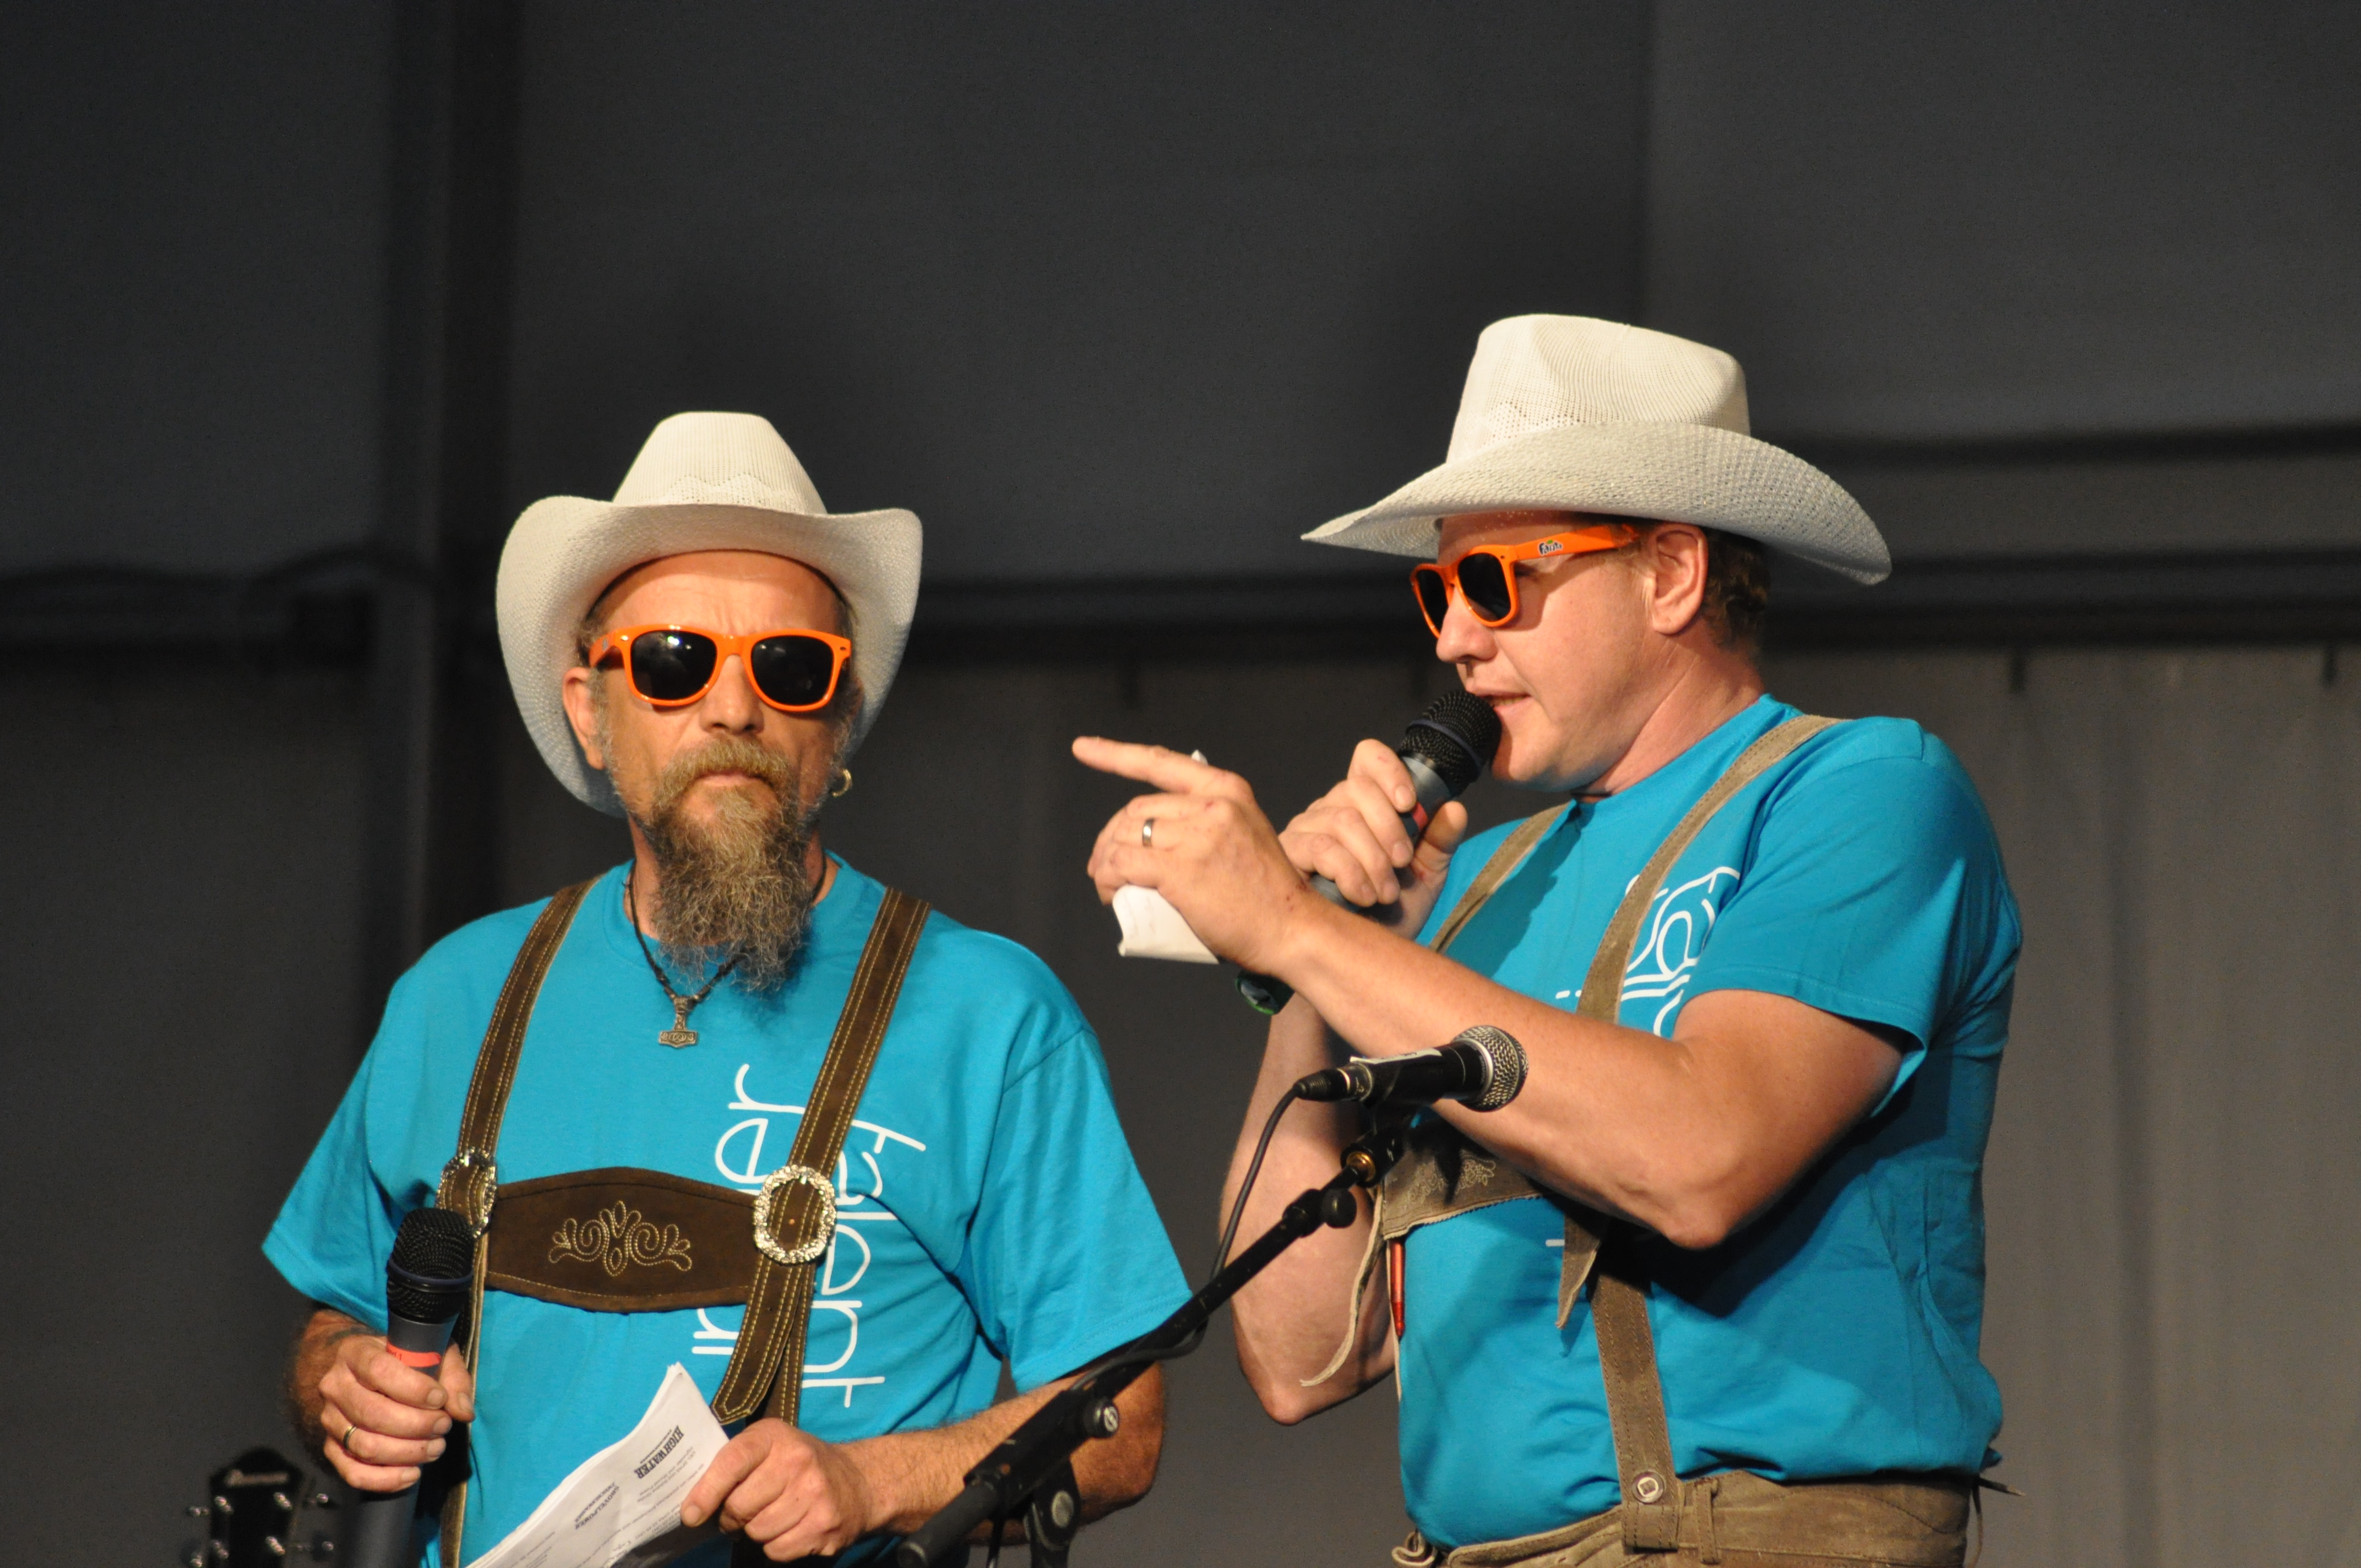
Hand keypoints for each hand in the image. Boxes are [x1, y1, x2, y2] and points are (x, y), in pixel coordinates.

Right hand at [316, 1334, 472, 1491]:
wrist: (368, 1373)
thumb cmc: (408, 1361)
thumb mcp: (435, 1354)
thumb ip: (453, 1378)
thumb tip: (462, 1412)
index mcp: (356, 1352)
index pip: (380, 1371)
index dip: (414, 1389)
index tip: (440, 1399)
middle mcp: (335, 1386)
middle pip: (373, 1413)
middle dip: (416, 1425)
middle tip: (444, 1426)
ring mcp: (329, 1419)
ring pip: (365, 1446)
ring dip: (407, 1453)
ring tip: (436, 1448)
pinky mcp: (331, 1447)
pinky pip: (353, 1472)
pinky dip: (385, 1480)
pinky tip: (413, 1474)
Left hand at [682, 1420, 875, 1559]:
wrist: (859, 1481)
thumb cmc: (800, 1464)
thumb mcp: (770, 1447)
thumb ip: (734, 1464)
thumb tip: (693, 1505)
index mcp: (775, 1436)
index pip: (732, 1463)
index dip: (706, 1492)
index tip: (691, 1514)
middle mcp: (798, 1461)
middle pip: (739, 1507)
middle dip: (733, 1516)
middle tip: (744, 1511)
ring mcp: (815, 1494)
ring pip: (757, 1532)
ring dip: (756, 1531)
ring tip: (773, 1516)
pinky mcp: (825, 1526)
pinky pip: (777, 1550)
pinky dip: (776, 1546)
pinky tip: (790, 1528)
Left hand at [1073, 737, 1326, 972]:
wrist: (1293, 929)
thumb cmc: (1267, 894)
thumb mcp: (1247, 833)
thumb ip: (1211, 822)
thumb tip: (1158, 833)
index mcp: (1227, 790)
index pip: (1160, 762)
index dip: (1114, 754)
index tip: (1083, 748)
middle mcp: (1211, 804)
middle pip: (1136, 810)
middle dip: (1111, 837)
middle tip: (1106, 867)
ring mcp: (1195, 836)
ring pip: (1125, 837)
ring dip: (1105, 862)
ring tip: (1109, 886)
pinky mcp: (1180, 870)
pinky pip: (1123, 865)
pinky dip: (1107, 878)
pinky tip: (1109, 893)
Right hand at [1277, 737, 1471, 934]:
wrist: (1364, 958)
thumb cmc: (1391, 914)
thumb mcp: (1426, 876)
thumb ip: (1440, 841)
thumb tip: (1454, 807)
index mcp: (1364, 804)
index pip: (1367, 759)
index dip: (1388, 770)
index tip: (1408, 804)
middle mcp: (1330, 809)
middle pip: (1356, 789)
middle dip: (1388, 827)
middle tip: (1402, 863)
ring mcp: (1305, 829)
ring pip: (1341, 820)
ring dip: (1372, 859)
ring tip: (1386, 893)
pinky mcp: (1289, 855)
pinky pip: (1320, 848)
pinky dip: (1350, 873)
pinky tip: (1363, 896)